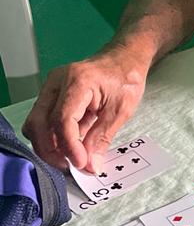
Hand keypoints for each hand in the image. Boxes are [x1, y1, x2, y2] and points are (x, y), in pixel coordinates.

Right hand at [22, 50, 147, 172]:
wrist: (124, 59)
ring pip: (36, 123)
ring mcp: (52, 88)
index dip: (69, 146)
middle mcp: (57, 82)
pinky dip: (54, 137)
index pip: (62, 119)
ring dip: (49, 145)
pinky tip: (71, 146)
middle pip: (38, 122)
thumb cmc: (125, 77)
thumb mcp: (120, 111)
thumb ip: (101, 138)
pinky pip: (45, 121)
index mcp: (78, 81)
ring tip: (71, 158)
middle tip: (70, 166)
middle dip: (50, 150)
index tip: (81, 163)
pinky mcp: (52, 96)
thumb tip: (90, 166)